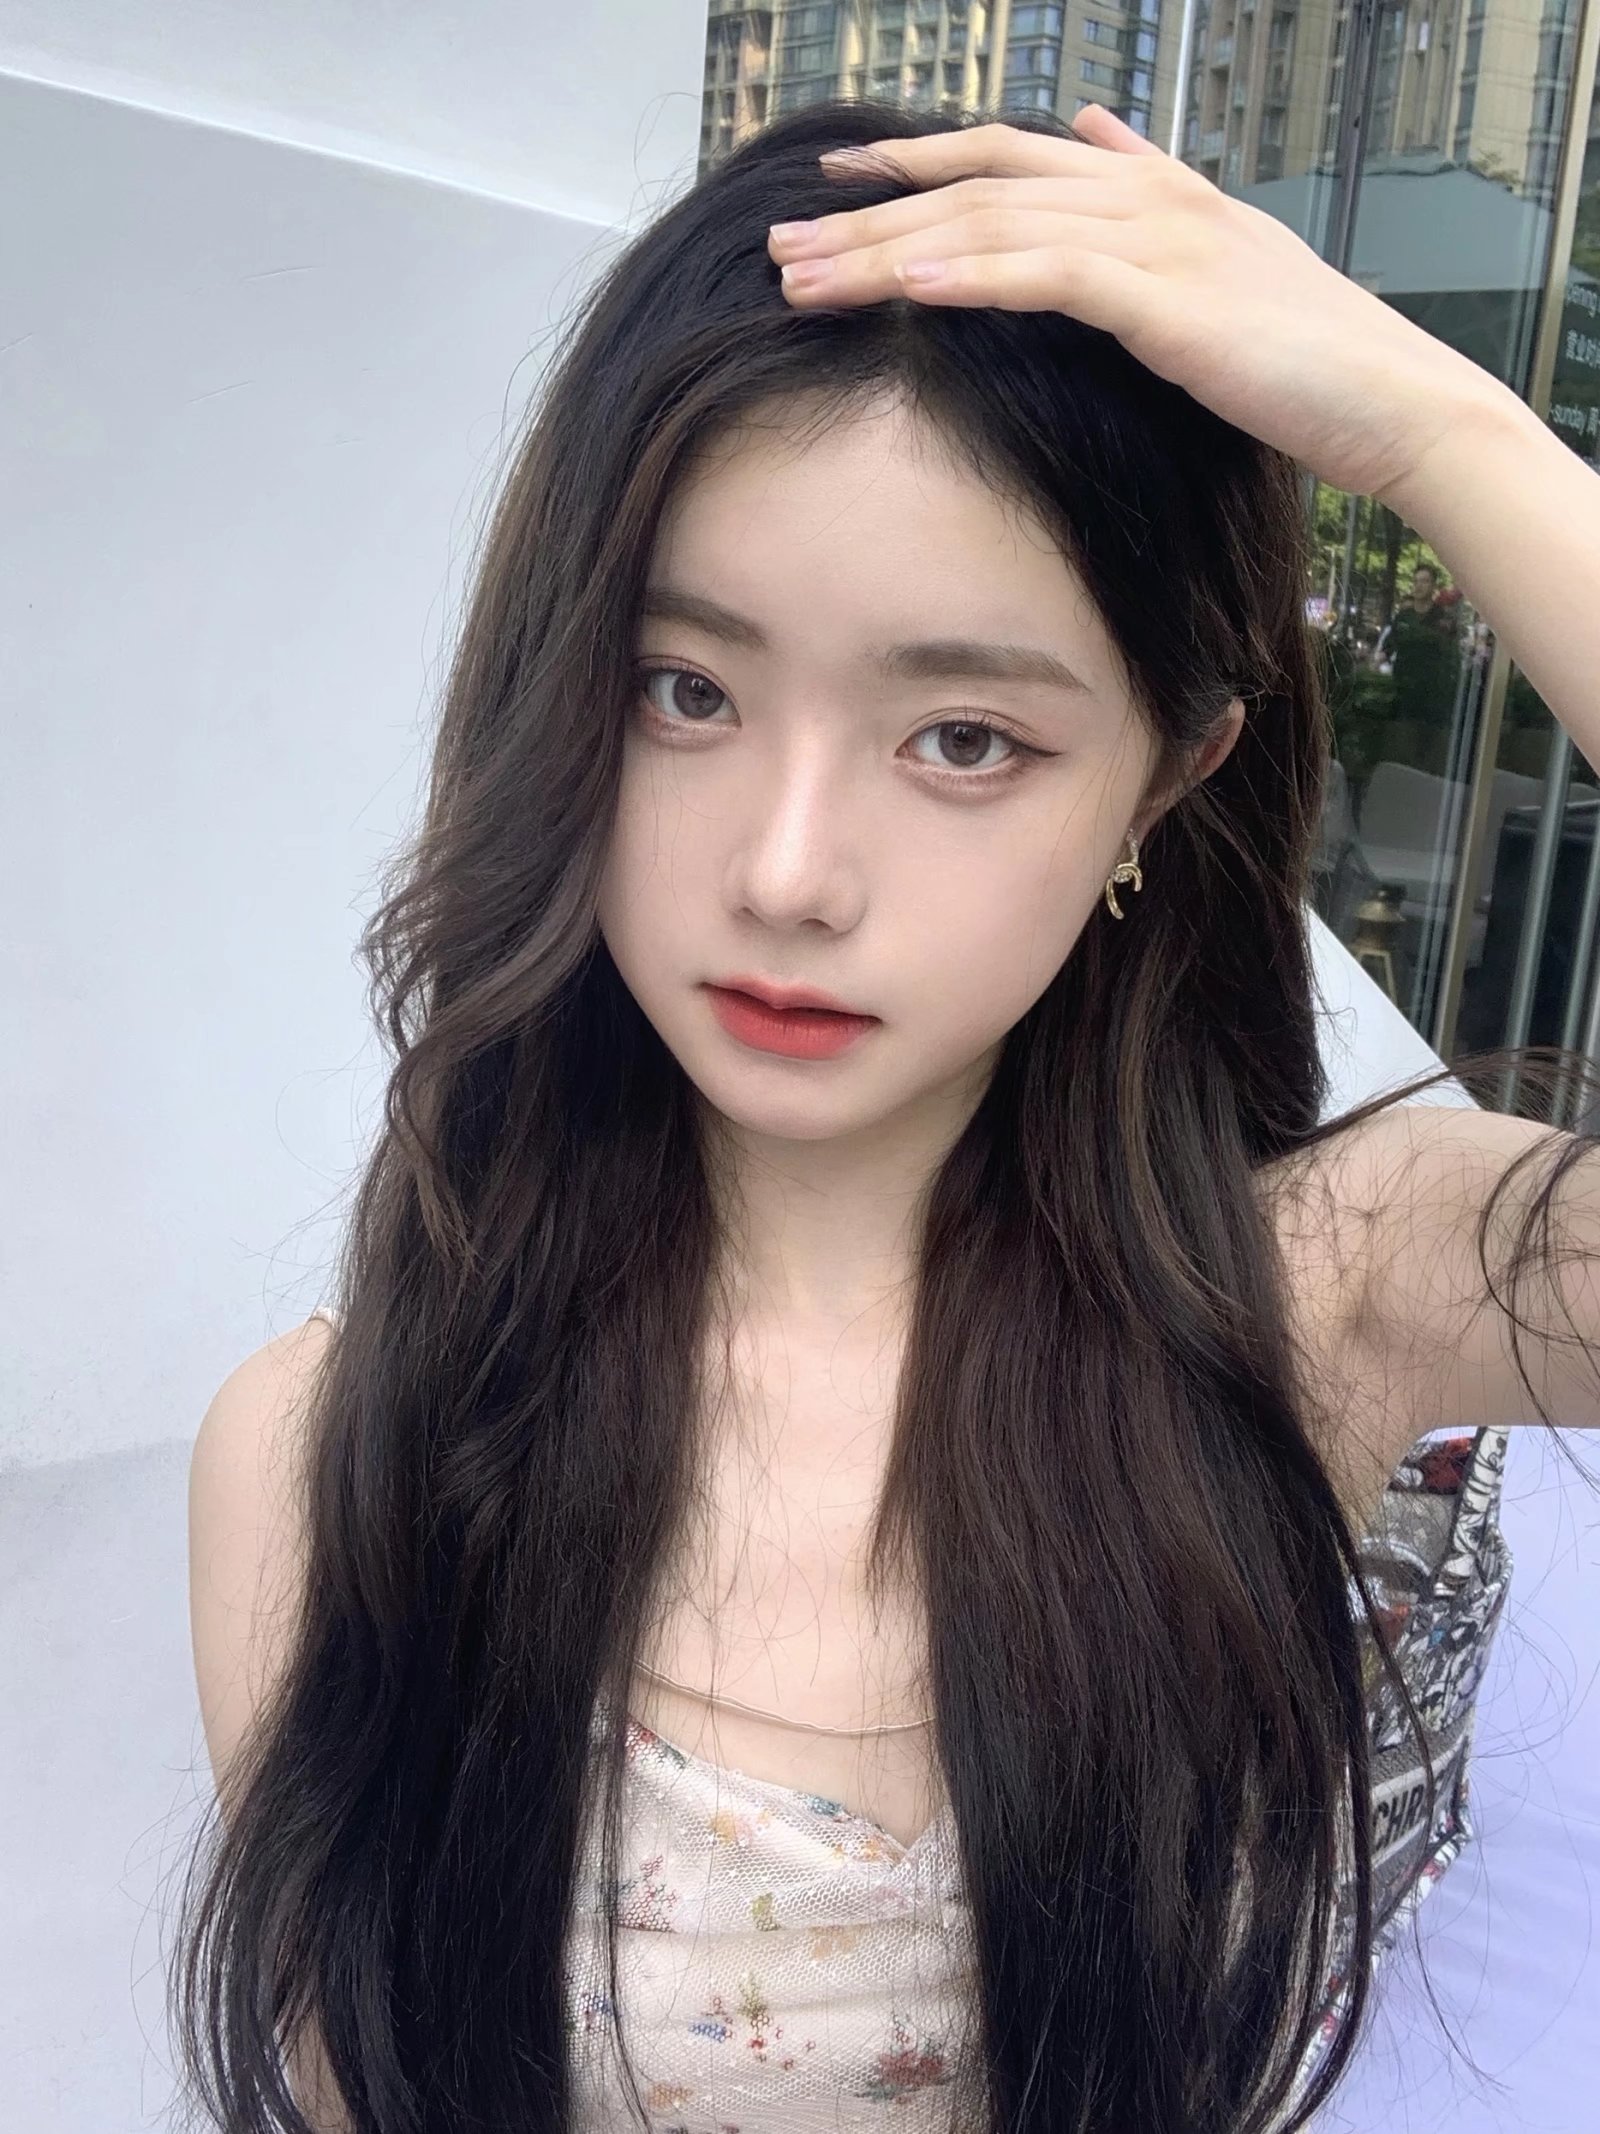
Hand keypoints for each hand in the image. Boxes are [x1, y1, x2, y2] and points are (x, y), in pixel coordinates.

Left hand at [767, 105, 1513, 510]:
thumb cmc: (1308, 359)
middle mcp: (1142, 199)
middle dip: (869, 217)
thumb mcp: (1224, 259)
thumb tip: (1099, 135)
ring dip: (893, 248)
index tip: (835, 184)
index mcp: (1146, 192)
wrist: (1395, 403)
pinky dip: (976, 275)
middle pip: (976, 187)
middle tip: (783, 244)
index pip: (1005, 159)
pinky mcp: (1168, 300)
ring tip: (809, 274)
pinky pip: (1051, 276)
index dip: (915, 165)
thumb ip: (1153, 192)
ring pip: (994, 224)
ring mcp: (1155, 242)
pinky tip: (910, 286)